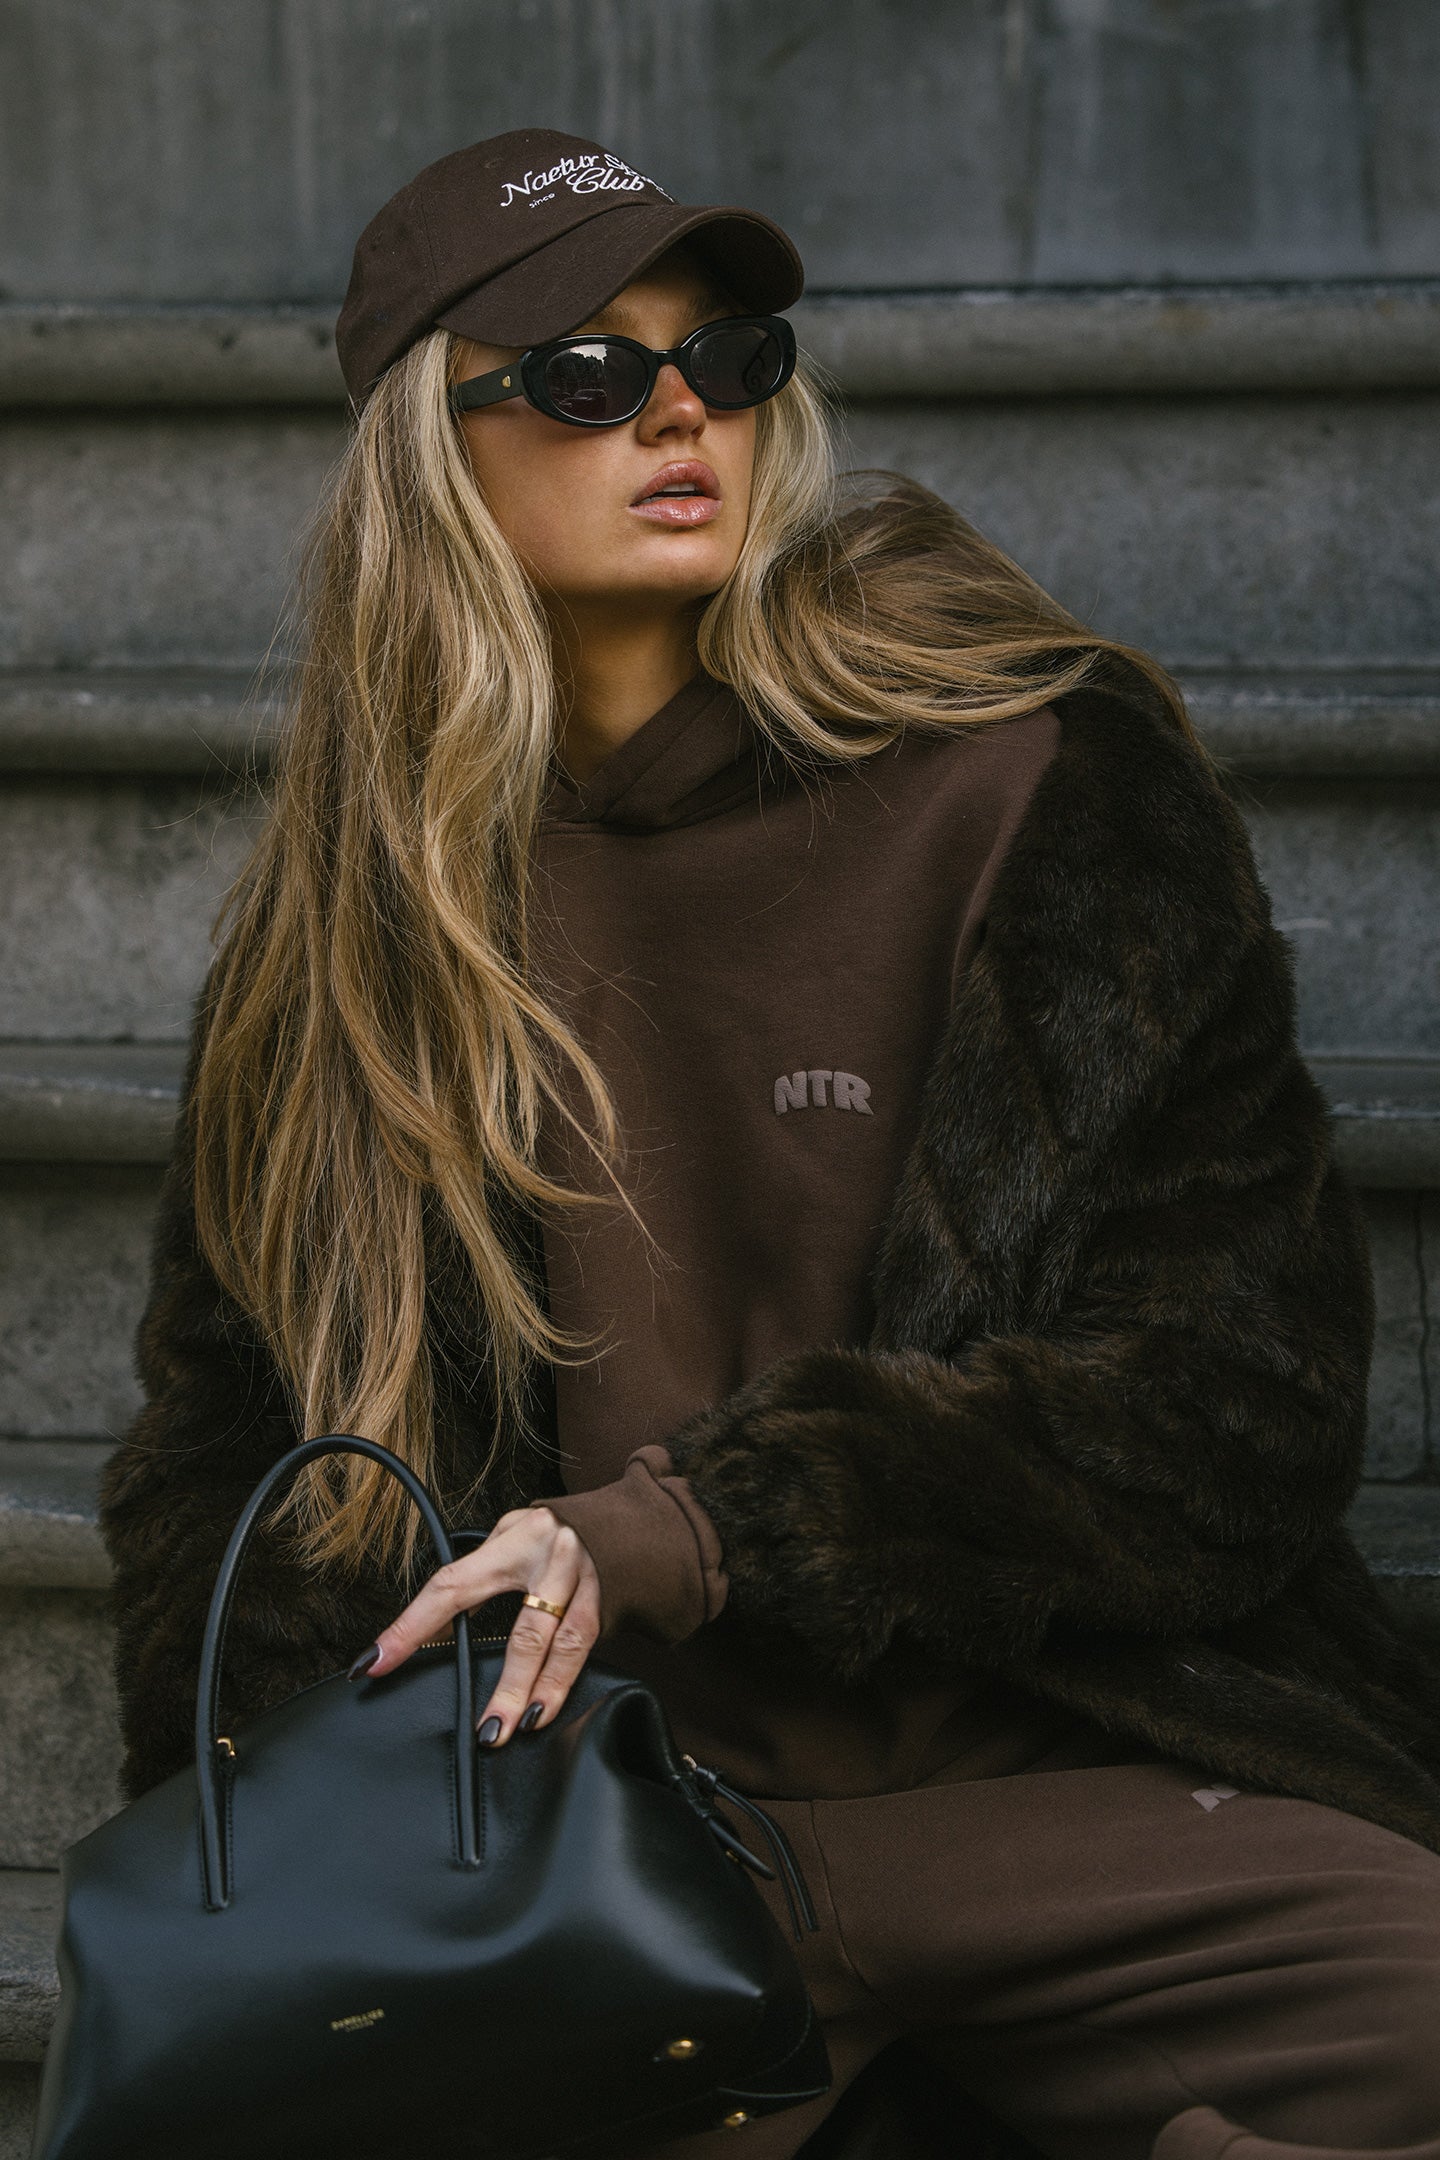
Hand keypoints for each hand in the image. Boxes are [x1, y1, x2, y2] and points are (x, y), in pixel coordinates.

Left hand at [345, 1506, 600, 1744]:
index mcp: (518, 1538)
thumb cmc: (554, 1531)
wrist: (631, 1522)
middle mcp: (555, 1559)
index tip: (377, 1663)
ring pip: (566, 1644)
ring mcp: (589, 1583)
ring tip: (519, 1726)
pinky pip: (588, 1650)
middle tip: (488, 1730)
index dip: (412, 1628)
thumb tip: (443, 1624)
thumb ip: (481, 1574)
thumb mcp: (511, 1535)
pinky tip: (548, 1709)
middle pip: (528, 1630)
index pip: (453, 1587)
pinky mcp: (610, 1605)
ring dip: (543, 1691)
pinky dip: (566, 1682)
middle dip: (508, 1684)